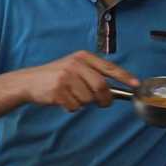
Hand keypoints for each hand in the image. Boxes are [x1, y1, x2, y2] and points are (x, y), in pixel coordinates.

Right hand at [17, 50, 135, 111]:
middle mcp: (75, 65)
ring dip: (83, 103)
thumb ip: (92, 74)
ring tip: (72, 96)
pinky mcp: (58, 91)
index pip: (109, 67)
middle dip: (105, 99)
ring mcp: (66, 77)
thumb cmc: (56, 76)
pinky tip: (62, 100)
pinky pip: (75, 106)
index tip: (136, 85)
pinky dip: (72, 108)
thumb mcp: (74, 67)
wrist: (30, 81)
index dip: (124, 76)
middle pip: (101, 86)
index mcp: (83, 57)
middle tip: (103, 103)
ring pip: (88, 99)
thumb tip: (114, 92)